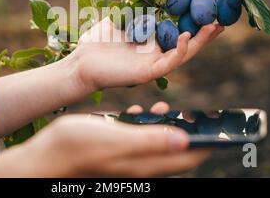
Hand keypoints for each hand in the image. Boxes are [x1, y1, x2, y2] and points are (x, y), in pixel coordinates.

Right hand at [20, 113, 209, 176]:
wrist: (46, 154)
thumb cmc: (77, 146)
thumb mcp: (115, 140)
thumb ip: (150, 141)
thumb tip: (186, 141)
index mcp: (144, 163)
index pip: (186, 158)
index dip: (207, 144)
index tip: (222, 130)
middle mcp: (140, 162)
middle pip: (176, 151)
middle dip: (190, 132)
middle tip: (197, 114)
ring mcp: (128, 157)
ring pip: (158, 143)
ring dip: (167, 126)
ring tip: (165, 107)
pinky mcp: (117, 149)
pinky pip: (140, 138)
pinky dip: (146, 125)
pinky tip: (140, 111)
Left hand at [71, 17, 223, 92]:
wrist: (80, 62)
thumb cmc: (97, 43)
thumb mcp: (118, 18)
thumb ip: (133, 8)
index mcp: (150, 40)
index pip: (178, 29)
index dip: (193, 19)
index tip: (207, 5)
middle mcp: (156, 52)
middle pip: (187, 42)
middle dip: (206, 31)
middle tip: (223, 18)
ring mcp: (153, 64)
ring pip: (185, 53)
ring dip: (200, 41)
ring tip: (215, 26)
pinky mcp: (148, 73)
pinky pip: (170, 62)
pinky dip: (181, 51)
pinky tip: (187, 36)